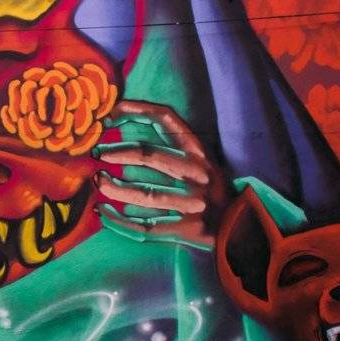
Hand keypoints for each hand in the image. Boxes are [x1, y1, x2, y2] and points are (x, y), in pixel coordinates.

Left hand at [92, 100, 228, 249]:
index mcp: (199, 152)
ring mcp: (191, 203)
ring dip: (114, 188)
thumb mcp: (201, 161)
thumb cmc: (211, 190)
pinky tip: (103, 213)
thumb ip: (173, 146)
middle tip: (98, 154)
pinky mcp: (184, 229)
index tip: (112, 114)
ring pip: (144, 194)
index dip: (137, 111)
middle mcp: (196, 174)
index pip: (166, 119)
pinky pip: (145, 227)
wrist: (241, 227)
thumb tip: (125, 127)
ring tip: (98, 181)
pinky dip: (120, 222)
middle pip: (149, 156)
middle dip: (117, 152)